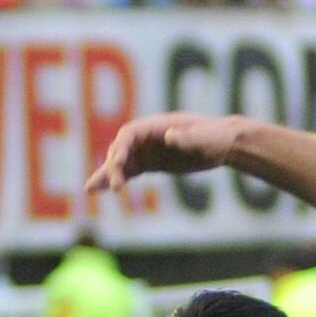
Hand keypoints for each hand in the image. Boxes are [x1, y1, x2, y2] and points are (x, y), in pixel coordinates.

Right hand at [85, 112, 247, 197]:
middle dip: (114, 166)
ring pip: (122, 161)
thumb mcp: (204, 138)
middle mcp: (148, 136)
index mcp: (157, 125)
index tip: (118, 167)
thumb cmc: (216, 137)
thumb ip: (186, 138)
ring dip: (107, 174)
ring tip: (90, 189)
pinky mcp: (153, 162)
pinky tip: (107, 190)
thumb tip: (168, 136)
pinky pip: (131, 171)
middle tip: (113, 187)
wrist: (225, 143)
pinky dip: (119, 179)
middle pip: (122, 148)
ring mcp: (149, 149)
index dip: (120, 149)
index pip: (129, 134)